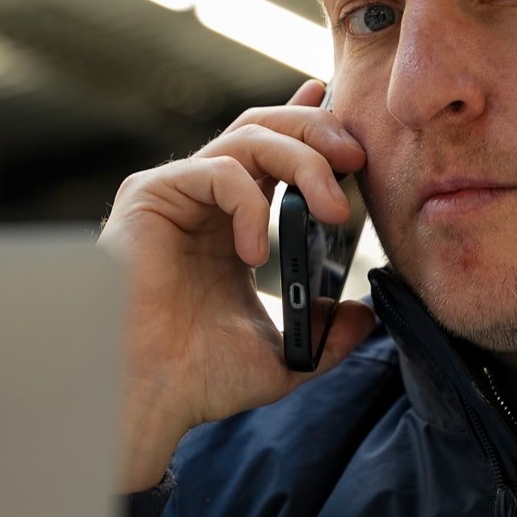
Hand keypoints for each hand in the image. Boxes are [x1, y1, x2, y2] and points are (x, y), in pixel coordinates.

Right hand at [99, 79, 375, 490]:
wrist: (150, 400)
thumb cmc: (200, 378)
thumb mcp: (286, 355)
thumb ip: (329, 333)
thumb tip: (366, 315)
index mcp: (235, 222)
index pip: (275, 150)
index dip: (309, 121)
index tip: (346, 116)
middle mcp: (205, 198)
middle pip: (267, 126)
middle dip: (319, 131)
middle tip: (358, 160)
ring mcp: (178, 193)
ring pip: (250, 137)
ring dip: (304, 163)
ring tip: (333, 211)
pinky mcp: (150, 196)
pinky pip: (218, 172)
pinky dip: (251, 204)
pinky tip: (255, 253)